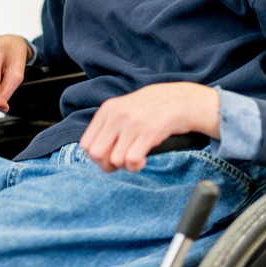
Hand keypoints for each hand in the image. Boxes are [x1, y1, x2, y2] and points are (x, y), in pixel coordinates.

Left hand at [79, 82, 219, 172]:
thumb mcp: (123, 110)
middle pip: (95, 154)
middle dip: (107, 165)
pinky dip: (136, 166)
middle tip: (121, 162)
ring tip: (135, 158)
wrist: (179, 100)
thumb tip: (95, 153)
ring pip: (114, 160)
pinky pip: (131, 161)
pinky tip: (143, 159)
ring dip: (125, 166)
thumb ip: (108, 126)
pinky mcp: (148, 132)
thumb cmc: (152, 109)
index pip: (86, 144)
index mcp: (107, 110)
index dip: (96, 157)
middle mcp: (116, 115)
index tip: (109, 157)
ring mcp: (132, 123)